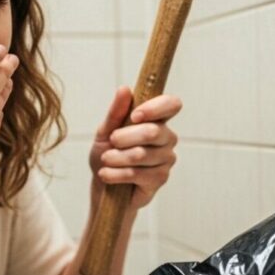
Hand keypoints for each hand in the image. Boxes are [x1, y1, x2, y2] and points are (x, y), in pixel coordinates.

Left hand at [89, 87, 181, 210]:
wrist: (103, 185)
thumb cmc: (107, 154)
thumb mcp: (105, 131)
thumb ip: (116, 112)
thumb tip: (125, 88)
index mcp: (157, 120)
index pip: (171, 104)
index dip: (155, 108)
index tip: (134, 116)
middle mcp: (166, 137)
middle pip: (153, 131)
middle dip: (124, 137)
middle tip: (111, 141)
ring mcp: (166, 159)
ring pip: (141, 154)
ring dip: (116, 158)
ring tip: (105, 161)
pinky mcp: (161, 178)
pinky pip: (138, 173)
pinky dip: (116, 174)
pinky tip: (107, 175)